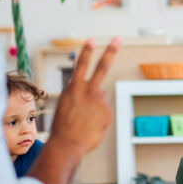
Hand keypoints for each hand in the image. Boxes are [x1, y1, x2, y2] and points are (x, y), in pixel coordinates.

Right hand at [47, 38, 120, 159]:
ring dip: (94, 107)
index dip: (87, 51)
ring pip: (100, 98)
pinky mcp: (108, 112)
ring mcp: (100, 101)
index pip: (81, 65)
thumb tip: (99, 90)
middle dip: (110, 52)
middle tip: (118, 39)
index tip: (92, 39)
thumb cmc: (63, 125)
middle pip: (102, 67)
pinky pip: (105, 111)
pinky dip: (99, 117)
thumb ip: (80, 93)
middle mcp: (88, 91)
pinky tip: (91, 125)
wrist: (67, 144)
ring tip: (84, 120)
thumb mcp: (66, 104)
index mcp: (74, 88)